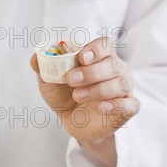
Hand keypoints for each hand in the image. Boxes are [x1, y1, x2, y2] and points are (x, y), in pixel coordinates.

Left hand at [30, 37, 139, 166]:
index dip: (95, 49)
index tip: (80, 58)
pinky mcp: (128, 108)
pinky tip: (101, 107)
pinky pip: (131, 104)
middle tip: (70, 80)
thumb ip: (43, 67)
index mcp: (99, 57)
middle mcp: (116, 69)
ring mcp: (124, 88)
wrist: (73, 122)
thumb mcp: (50, 81)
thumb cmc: (65, 95)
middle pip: (113, 64)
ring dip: (99, 89)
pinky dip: (118, 104)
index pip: (105, 44)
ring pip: (121, 83)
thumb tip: (35, 57)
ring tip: (78, 96)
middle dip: (91, 72)